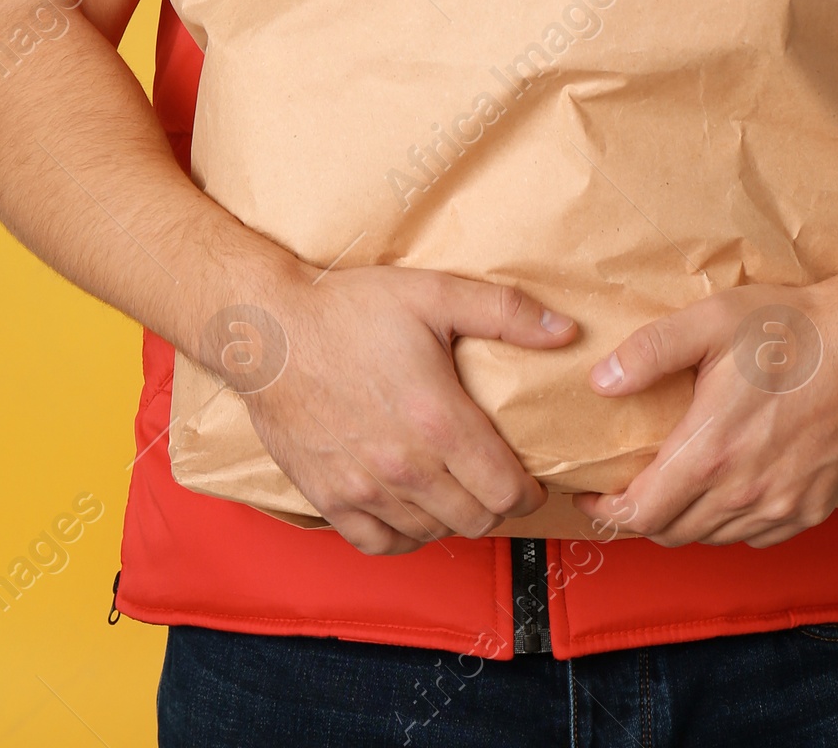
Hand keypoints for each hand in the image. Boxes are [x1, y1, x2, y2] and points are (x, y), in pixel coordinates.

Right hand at [199, 263, 575, 555]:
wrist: (270, 331)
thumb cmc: (350, 309)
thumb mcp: (435, 293)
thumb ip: (506, 313)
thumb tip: (566, 330)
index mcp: (438, 420)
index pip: (506, 489)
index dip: (529, 491)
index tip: (529, 479)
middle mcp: (405, 466)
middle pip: (476, 518)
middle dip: (497, 505)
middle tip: (496, 483)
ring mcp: (364, 488)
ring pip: (432, 534)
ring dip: (453, 517)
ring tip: (455, 489)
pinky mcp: (330, 498)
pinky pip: (381, 544)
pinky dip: (404, 536)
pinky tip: (410, 509)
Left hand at [572, 263, 837, 547]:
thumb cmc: (791, 328)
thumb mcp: (710, 320)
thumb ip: (649, 352)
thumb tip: (601, 382)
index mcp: (710, 452)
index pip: (641, 513)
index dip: (609, 509)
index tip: (596, 493)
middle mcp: (744, 493)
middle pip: (673, 532)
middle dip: (644, 515)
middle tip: (633, 485)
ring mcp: (782, 506)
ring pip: (714, 539)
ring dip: (688, 521)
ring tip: (678, 486)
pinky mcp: (813, 508)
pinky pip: (758, 537)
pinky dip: (733, 524)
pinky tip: (730, 490)